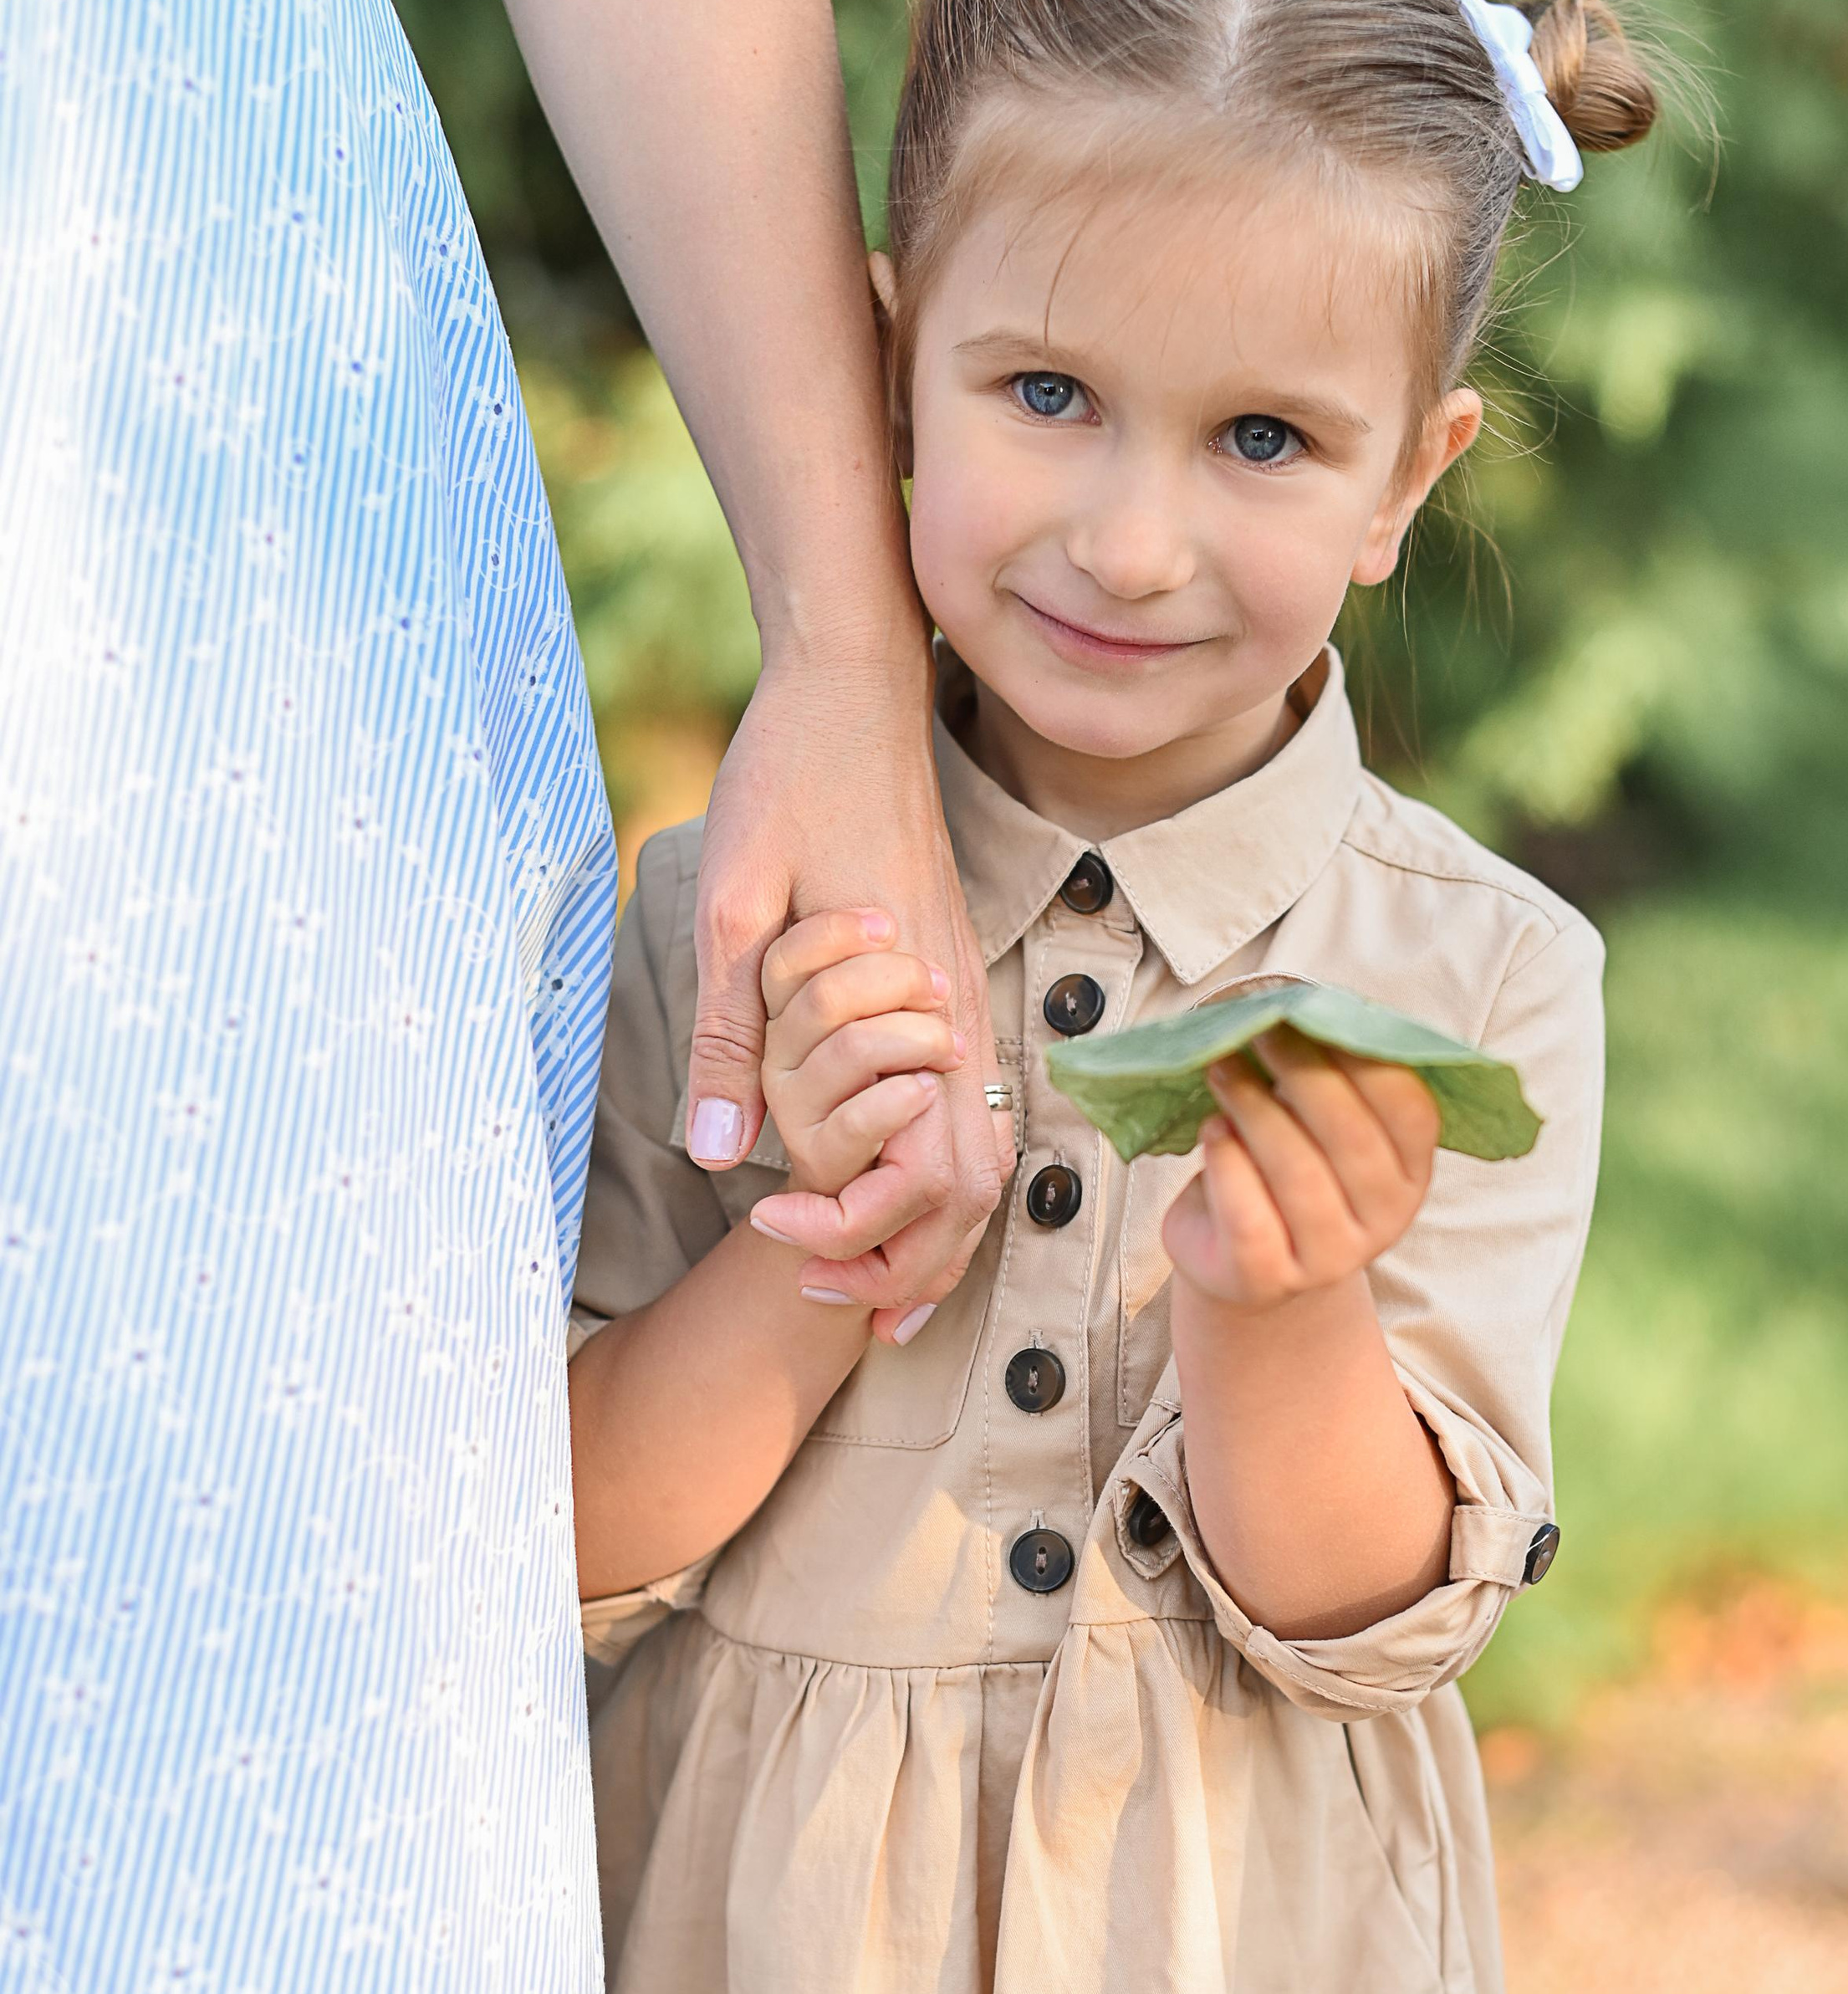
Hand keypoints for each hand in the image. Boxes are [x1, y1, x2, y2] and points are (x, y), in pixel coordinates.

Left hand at [687, 660, 1011, 1337]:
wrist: (854, 686)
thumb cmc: (789, 780)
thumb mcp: (732, 908)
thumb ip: (728, 1032)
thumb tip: (715, 1155)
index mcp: (915, 1003)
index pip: (928, 1173)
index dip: (861, 1233)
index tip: (781, 1235)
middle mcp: (960, 1011)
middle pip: (974, 1186)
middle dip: (914, 1267)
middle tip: (837, 1307)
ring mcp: (967, 995)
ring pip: (986, 1152)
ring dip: (935, 1231)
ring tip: (878, 1292)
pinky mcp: (956, 978)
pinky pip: (972, 1106)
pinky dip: (943, 1173)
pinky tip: (898, 1196)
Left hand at [1161, 1030, 1442, 1312]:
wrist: (1242, 1260)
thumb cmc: (1285, 1170)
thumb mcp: (1319, 1127)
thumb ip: (1326, 1077)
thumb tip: (1293, 1008)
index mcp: (1409, 1173)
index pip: (1409, 1111)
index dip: (1366, 1059)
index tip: (1316, 1015)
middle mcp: (1382, 1221)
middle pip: (1350, 1138)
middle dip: (1302, 1074)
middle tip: (1260, 1032)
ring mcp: (1327, 1258)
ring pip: (1297, 1174)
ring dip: (1255, 1110)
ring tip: (1222, 1071)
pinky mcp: (1266, 1278)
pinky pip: (1249, 1216)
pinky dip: (1227, 1163)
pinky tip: (1213, 1130)